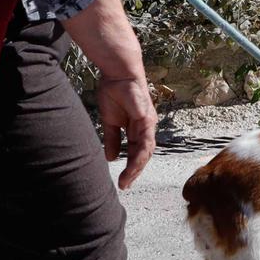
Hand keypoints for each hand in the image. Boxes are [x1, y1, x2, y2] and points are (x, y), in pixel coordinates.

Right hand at [96, 73, 156, 188]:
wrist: (117, 75)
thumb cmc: (115, 93)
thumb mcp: (110, 122)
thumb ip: (112, 139)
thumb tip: (112, 158)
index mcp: (137, 128)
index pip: (137, 152)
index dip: (131, 167)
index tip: (123, 181)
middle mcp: (146, 127)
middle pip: (144, 155)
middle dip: (134, 171)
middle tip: (124, 185)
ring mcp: (148, 123)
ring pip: (146, 151)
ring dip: (137, 167)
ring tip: (127, 180)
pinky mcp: (147, 118)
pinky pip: (145, 140)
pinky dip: (140, 154)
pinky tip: (133, 165)